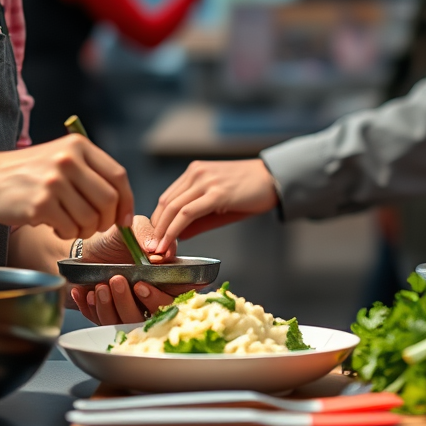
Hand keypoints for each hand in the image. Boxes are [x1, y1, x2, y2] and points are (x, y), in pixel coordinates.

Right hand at [0, 135, 132, 239]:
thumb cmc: (31, 173)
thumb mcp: (62, 157)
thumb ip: (91, 173)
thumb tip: (124, 208)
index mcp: (78, 146)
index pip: (118, 176)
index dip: (127, 202)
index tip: (124, 220)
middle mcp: (68, 160)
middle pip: (108, 200)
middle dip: (107, 221)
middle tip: (95, 227)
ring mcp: (54, 181)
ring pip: (90, 218)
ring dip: (84, 230)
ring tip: (70, 225)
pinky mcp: (40, 203)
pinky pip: (69, 229)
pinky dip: (66, 234)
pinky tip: (55, 226)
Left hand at [69, 215, 183, 324]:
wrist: (88, 249)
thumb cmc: (115, 239)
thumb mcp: (132, 227)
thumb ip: (147, 234)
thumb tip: (157, 252)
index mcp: (164, 276)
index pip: (177, 294)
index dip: (163, 296)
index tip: (142, 285)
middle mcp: (152, 298)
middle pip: (152, 315)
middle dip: (133, 301)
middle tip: (118, 280)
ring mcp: (131, 310)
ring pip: (127, 322)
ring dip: (112, 307)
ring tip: (100, 286)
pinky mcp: (110, 317)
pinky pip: (104, 322)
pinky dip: (95, 310)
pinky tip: (88, 293)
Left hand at [150, 159, 278, 253]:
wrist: (275, 179)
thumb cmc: (249, 193)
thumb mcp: (219, 205)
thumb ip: (198, 219)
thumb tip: (178, 236)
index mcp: (194, 173)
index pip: (167, 198)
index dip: (157, 221)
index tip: (153, 241)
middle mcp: (196, 173)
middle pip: (166, 203)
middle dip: (155, 229)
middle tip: (149, 251)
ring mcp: (205, 181)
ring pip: (173, 208)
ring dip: (162, 232)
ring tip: (156, 252)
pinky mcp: (216, 193)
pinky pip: (187, 213)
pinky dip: (174, 230)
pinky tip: (169, 244)